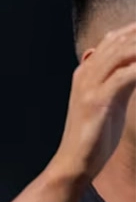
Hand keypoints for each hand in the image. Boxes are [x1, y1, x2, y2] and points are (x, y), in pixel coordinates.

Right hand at [50, 21, 135, 179]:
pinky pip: (126, 75)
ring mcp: (89, 85)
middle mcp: (85, 73)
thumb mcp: (107, 101)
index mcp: (86, 71)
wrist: (74, 162)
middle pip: (119, 40)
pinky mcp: (98, 100)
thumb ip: (116, 79)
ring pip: (123, 52)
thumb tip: (127, 65)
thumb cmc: (93, 135)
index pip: (113, 39)